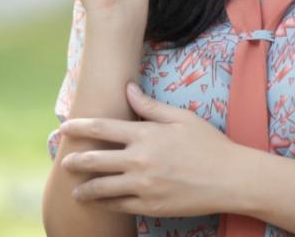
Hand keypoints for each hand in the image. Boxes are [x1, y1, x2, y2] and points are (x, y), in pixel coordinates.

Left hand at [57, 82, 244, 218]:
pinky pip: (119, 206)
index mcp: (145, 134)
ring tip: (75, 189)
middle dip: (75, 161)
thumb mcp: (181, 118)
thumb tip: (128, 88)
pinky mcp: (150, 206)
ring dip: (84, 188)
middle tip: (64, 162)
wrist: (230, 178)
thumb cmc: (208, 144)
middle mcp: (139, 160)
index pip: (102, 127)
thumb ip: (150, 106)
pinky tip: (100, 202)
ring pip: (102, 188)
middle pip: (95, 159)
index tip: (64, 127)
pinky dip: (106, 203)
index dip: (78, 127)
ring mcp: (143, 186)